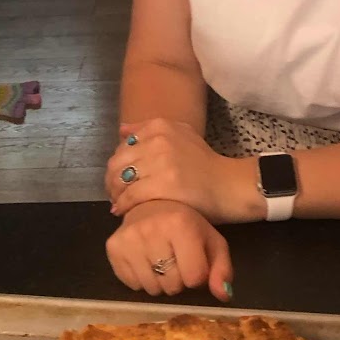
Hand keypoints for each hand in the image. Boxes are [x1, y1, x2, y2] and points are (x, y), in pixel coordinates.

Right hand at [105, 200, 232, 299]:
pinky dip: (141, 279)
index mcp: (181, 224)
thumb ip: (222, 268)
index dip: (197, 275)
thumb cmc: (186, 225)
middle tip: (175, 259)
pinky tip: (144, 260)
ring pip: (151, 289)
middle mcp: (152, 229)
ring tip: (160, 259)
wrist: (151, 204)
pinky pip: (132, 285)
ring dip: (159, 282)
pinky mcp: (113, 246)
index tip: (193, 261)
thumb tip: (223, 295)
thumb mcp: (211, 241)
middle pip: (172, 286)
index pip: (194, 278)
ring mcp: (129, 238)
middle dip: (178, 279)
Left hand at [106, 119, 260, 222]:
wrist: (229, 185)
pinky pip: (130, 197)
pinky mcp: (162, 186)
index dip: (118, 164)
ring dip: (115, 194)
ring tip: (119, 203)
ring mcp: (160, 163)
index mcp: (160, 126)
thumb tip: (121, 129)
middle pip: (117, 162)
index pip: (122, 145)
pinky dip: (123, 206)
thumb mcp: (182, 134)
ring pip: (120, 180)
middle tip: (116, 194)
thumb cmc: (205, 163)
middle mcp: (158, 140)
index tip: (121, 177)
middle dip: (111, 180)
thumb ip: (149, 130)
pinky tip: (124, 212)